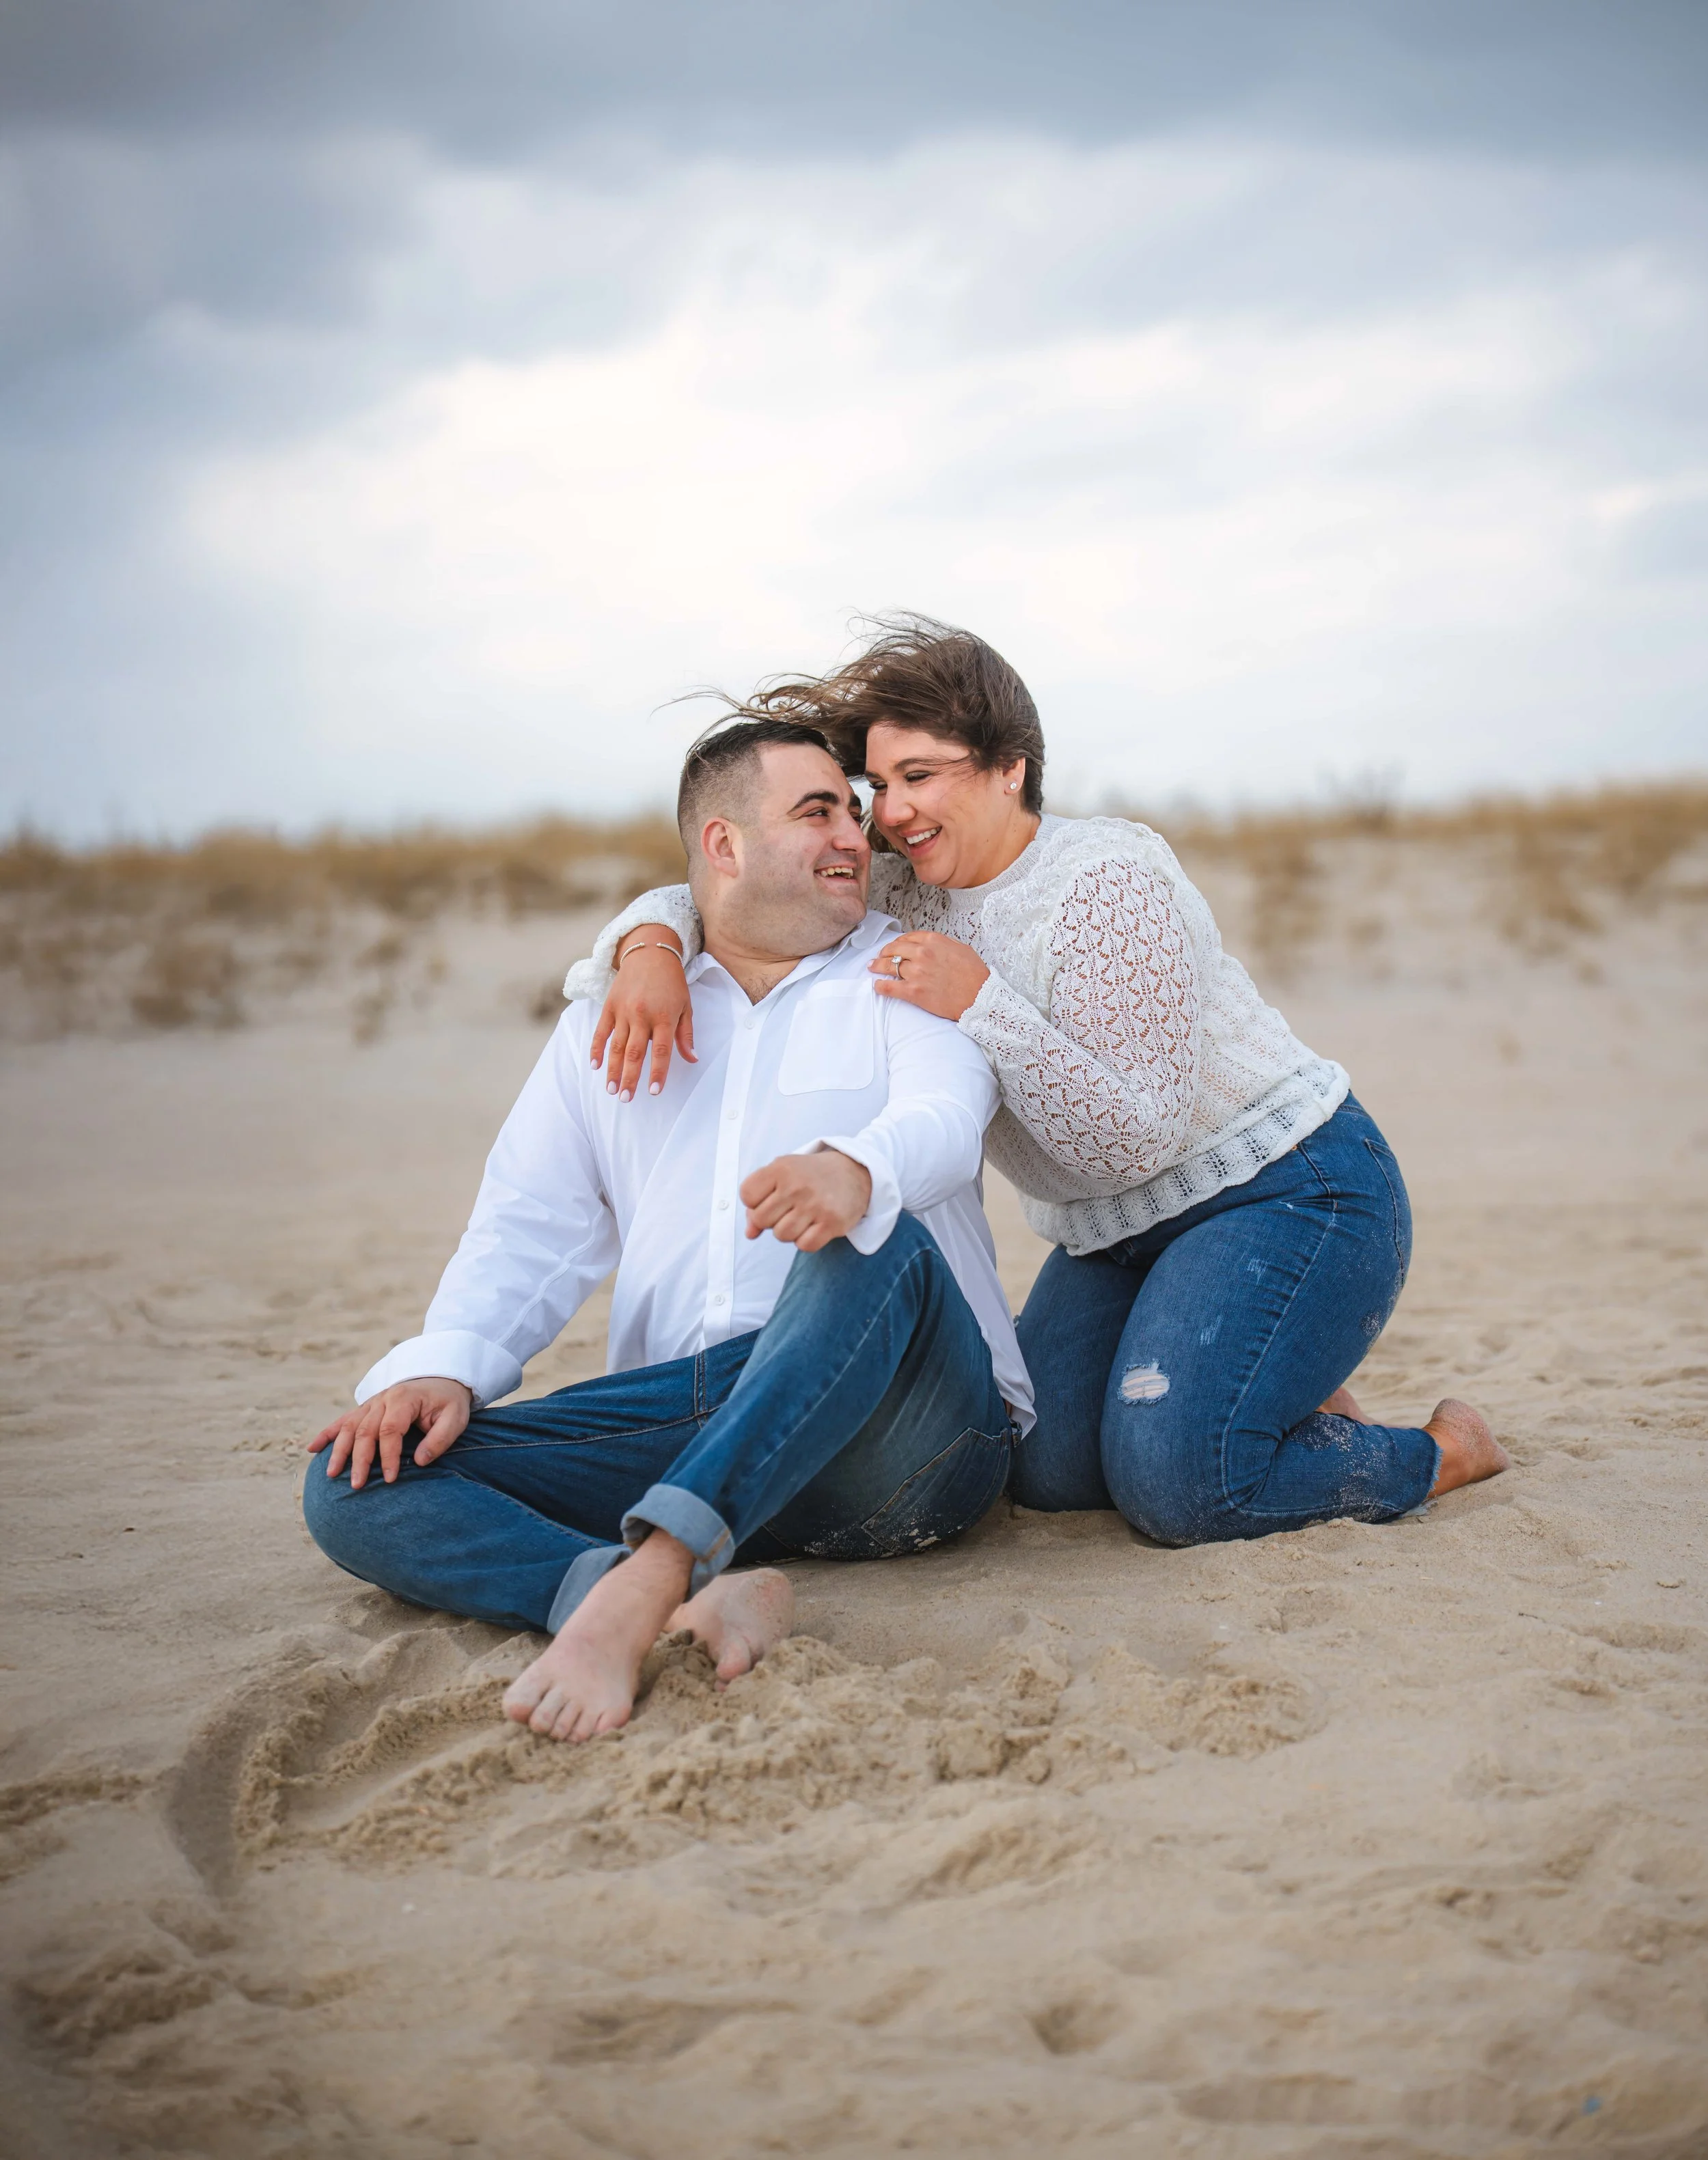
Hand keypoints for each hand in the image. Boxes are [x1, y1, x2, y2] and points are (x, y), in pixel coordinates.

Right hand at [308, 1377, 471, 1489]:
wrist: (444, 1378)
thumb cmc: (449, 1402)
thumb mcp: (455, 1418)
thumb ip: (440, 1439)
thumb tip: (419, 1462)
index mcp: (404, 1399)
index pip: (390, 1430)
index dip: (388, 1456)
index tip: (390, 1478)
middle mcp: (383, 1399)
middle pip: (365, 1431)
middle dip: (359, 1460)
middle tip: (356, 1486)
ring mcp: (372, 1403)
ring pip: (349, 1427)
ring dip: (338, 1450)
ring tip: (331, 1474)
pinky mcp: (367, 1408)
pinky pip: (343, 1420)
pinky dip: (327, 1434)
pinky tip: (312, 1449)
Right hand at [591, 933, 695, 1100]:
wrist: (650, 953)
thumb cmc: (672, 983)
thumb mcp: (685, 1007)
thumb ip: (685, 1035)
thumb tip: (692, 1059)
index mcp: (664, 1017)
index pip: (660, 1051)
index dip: (657, 1073)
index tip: (653, 1092)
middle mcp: (642, 1015)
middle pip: (635, 1053)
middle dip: (630, 1078)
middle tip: (626, 1098)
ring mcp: (623, 1011)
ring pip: (616, 1046)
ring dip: (612, 1070)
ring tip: (611, 1089)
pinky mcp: (609, 1006)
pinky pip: (601, 1031)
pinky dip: (596, 1049)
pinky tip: (594, 1066)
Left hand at [740, 1150, 872, 1252]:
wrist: (855, 1172)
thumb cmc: (810, 1176)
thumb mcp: (782, 1176)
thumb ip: (759, 1201)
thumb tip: (750, 1234)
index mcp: (781, 1168)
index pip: (747, 1195)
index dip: (754, 1202)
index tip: (770, 1197)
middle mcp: (797, 1185)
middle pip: (761, 1219)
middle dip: (771, 1219)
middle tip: (788, 1209)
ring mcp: (816, 1205)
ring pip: (781, 1235)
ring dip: (789, 1231)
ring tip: (802, 1217)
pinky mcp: (833, 1222)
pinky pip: (804, 1246)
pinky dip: (806, 1240)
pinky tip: (814, 1226)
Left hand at [870, 931, 988, 1021]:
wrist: (979, 997)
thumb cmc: (974, 975)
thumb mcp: (961, 949)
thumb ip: (943, 943)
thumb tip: (931, 943)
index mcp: (933, 941)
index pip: (907, 938)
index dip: (898, 942)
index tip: (894, 946)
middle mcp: (922, 954)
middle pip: (894, 950)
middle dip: (884, 953)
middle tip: (879, 957)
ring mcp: (916, 972)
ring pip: (888, 966)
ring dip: (877, 966)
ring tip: (872, 968)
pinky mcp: (913, 992)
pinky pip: (889, 987)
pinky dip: (880, 986)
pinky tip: (877, 985)